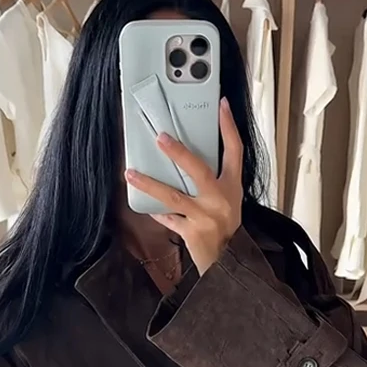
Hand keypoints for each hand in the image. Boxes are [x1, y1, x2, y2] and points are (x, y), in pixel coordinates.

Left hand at [125, 98, 243, 276]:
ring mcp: (204, 217)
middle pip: (198, 171)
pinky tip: (144, 205)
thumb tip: (186, 158)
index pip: (235, 151)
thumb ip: (214, 180)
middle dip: (179, 153)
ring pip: (173, 197)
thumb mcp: (230, 199)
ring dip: (150, 184)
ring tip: (131, 173)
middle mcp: (219, 200)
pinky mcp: (191, 233)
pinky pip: (168, 219)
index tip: (221, 105)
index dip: (228, 127)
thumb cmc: (228, 227)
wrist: (229, 261)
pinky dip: (157, 212)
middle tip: (160, 137)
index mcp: (232, 187)